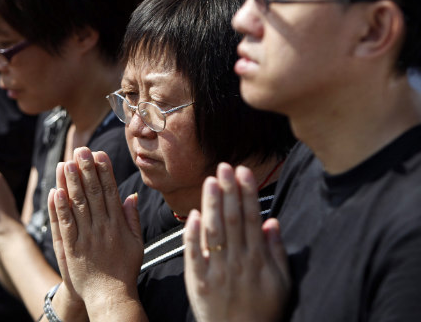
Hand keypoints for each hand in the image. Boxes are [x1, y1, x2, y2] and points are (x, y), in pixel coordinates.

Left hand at [48, 147, 144, 318]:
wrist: (111, 296)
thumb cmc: (125, 271)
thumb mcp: (137, 243)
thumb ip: (133, 219)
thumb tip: (131, 196)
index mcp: (118, 225)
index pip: (110, 192)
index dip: (104, 172)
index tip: (99, 154)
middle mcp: (102, 227)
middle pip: (93, 193)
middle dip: (86, 170)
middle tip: (81, 150)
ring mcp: (86, 237)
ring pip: (78, 205)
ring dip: (71, 182)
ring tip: (67, 162)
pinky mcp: (73, 248)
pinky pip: (66, 225)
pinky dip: (60, 208)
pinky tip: (56, 191)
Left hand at [184, 163, 289, 321]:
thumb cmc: (263, 310)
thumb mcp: (281, 283)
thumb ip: (276, 251)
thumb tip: (272, 221)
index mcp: (258, 260)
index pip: (250, 219)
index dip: (246, 194)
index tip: (243, 172)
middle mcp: (237, 262)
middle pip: (231, 220)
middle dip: (228, 191)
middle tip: (224, 167)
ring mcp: (217, 271)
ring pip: (213, 231)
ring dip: (211, 205)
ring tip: (210, 181)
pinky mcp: (199, 281)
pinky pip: (194, 254)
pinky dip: (192, 234)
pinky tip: (192, 214)